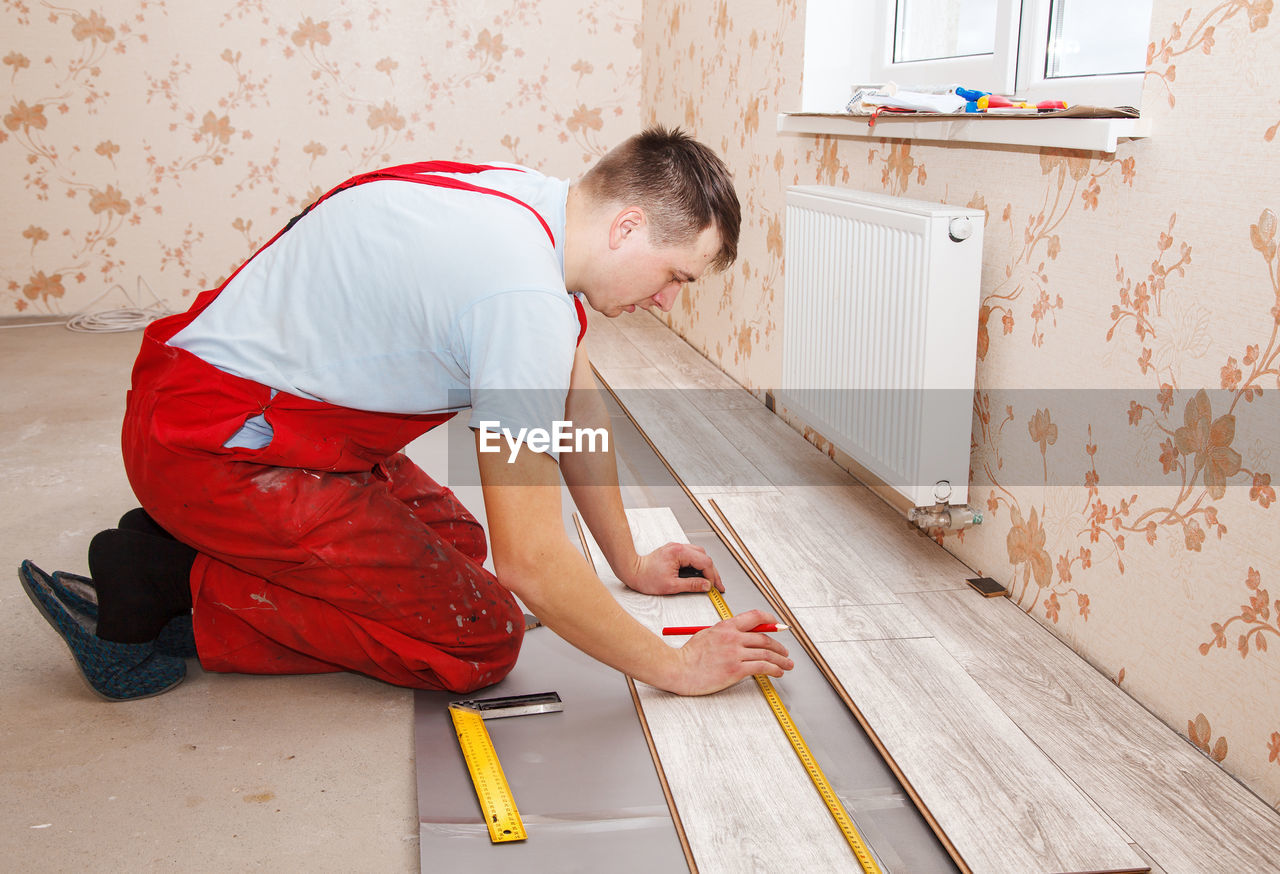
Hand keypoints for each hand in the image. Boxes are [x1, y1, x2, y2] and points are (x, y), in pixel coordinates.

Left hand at [623, 542, 723, 595]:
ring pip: (699, 554)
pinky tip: (698, 573)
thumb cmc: (646, 578)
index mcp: (679, 553)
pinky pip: (691, 555)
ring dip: (705, 567)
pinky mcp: (673, 551)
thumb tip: (706, 586)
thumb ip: (691, 585)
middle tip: (717, 585)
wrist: (632, 571)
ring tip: (709, 580)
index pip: (704, 562)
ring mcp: (676, 548)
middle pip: (704, 557)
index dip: (712, 575)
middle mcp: (679, 547)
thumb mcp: (671, 586)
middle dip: (712, 572)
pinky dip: (697, 563)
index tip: (715, 586)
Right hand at [665, 609, 794, 695]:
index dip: (770, 621)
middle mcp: (733, 637)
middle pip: (765, 638)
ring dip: (781, 659)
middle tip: (785, 651)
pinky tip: (778, 672)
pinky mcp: (736, 670)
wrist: (678, 669)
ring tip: (787, 664)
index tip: (777, 626)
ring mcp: (735, 654)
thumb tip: (741, 635)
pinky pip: (762, 667)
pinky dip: (774, 669)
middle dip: (779, 646)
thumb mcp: (707, 634)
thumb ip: (725, 633)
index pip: (755, 617)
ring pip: (766, 653)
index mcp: (726, 626)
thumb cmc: (688, 655)